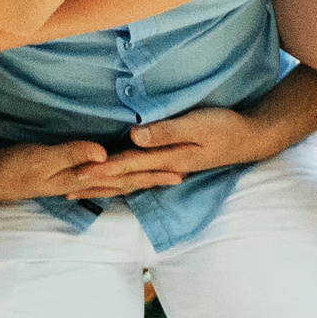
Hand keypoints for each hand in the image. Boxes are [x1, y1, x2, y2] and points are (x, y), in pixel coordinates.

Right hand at [0, 138, 187, 199]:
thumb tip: (104, 154)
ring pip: (117, 182)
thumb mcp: (42, 158)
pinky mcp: (68, 176)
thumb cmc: (14, 167)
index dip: (151, 171)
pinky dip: (118, 179)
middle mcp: (85, 182)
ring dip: (140, 180)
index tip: (177, 169)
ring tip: (161, 177)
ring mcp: (76, 181)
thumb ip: (72, 154)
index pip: (125, 175)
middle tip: (182, 174)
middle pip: (126, 181)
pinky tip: (121, 177)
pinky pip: (102, 179)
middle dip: (154, 177)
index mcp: (83, 178)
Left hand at [91, 105, 269, 181]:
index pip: (125, 165)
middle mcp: (164, 166)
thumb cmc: (225, 127)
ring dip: (105, 186)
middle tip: (66, 192)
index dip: (100, 169)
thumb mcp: (196, 125)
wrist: (250, 138)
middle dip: (95, 184)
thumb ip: (166, 131)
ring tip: (80, 192)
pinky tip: (113, 182)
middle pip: (122, 178)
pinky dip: (122, 179)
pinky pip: (140, 174)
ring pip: (129, 180)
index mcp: (166, 158)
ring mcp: (168, 166)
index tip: (75, 174)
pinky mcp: (172, 162)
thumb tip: (134, 137)